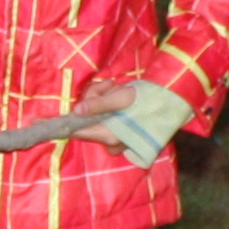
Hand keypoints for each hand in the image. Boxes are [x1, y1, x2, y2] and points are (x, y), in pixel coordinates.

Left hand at [70, 76, 193, 165]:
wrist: (174, 99)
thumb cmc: (150, 98)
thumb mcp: (123, 97)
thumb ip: (99, 103)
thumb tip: (76, 110)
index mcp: (112, 136)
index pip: (80, 132)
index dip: (67, 121)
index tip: (54, 114)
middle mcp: (114, 143)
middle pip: (88, 122)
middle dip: (94, 100)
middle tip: (108, 85)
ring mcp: (118, 141)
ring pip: (97, 119)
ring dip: (103, 99)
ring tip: (117, 86)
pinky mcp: (123, 135)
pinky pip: (106, 120)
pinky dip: (110, 104)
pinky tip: (120, 91)